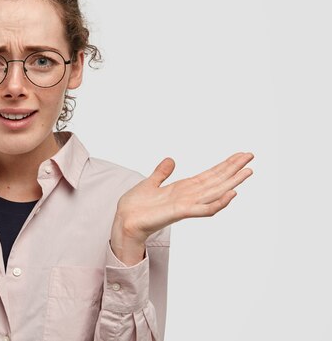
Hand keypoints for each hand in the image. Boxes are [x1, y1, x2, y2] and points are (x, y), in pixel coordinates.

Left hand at [110, 152, 253, 263]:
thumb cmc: (136, 206)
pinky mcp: (180, 212)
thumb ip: (162, 173)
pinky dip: (218, 202)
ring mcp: (186, 204)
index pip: (209, 175)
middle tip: (251, 156)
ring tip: (248, 171)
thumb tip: (171, 160)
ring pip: (215, 192)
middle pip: (216, 180)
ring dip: (232, 182)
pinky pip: (203, 209)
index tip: (239, 155)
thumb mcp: (150, 183)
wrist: (124, 220)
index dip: (224, 165)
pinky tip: (231, 194)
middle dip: (233, 169)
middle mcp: (189, 196)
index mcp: (183, 188)